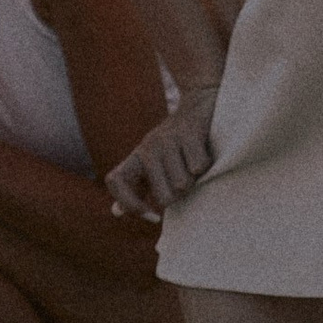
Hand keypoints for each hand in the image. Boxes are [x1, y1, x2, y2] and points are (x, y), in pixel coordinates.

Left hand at [104, 86, 220, 221]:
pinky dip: (207, 166)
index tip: (154, 217)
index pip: (115, 181)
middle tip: (186, 181)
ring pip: (183, 184)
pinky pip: (199, 167)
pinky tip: (205, 154)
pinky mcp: (188, 132)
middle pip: (164, 197)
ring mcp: (167, 139)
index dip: (130, 204)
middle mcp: (147, 147)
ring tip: (194, 166)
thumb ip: (137, 187)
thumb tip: (116, 212)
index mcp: (136, 157)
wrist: (200, 105)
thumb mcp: (153, 164)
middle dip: (181, 197)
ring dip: (196, 181)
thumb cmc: (177, 145)